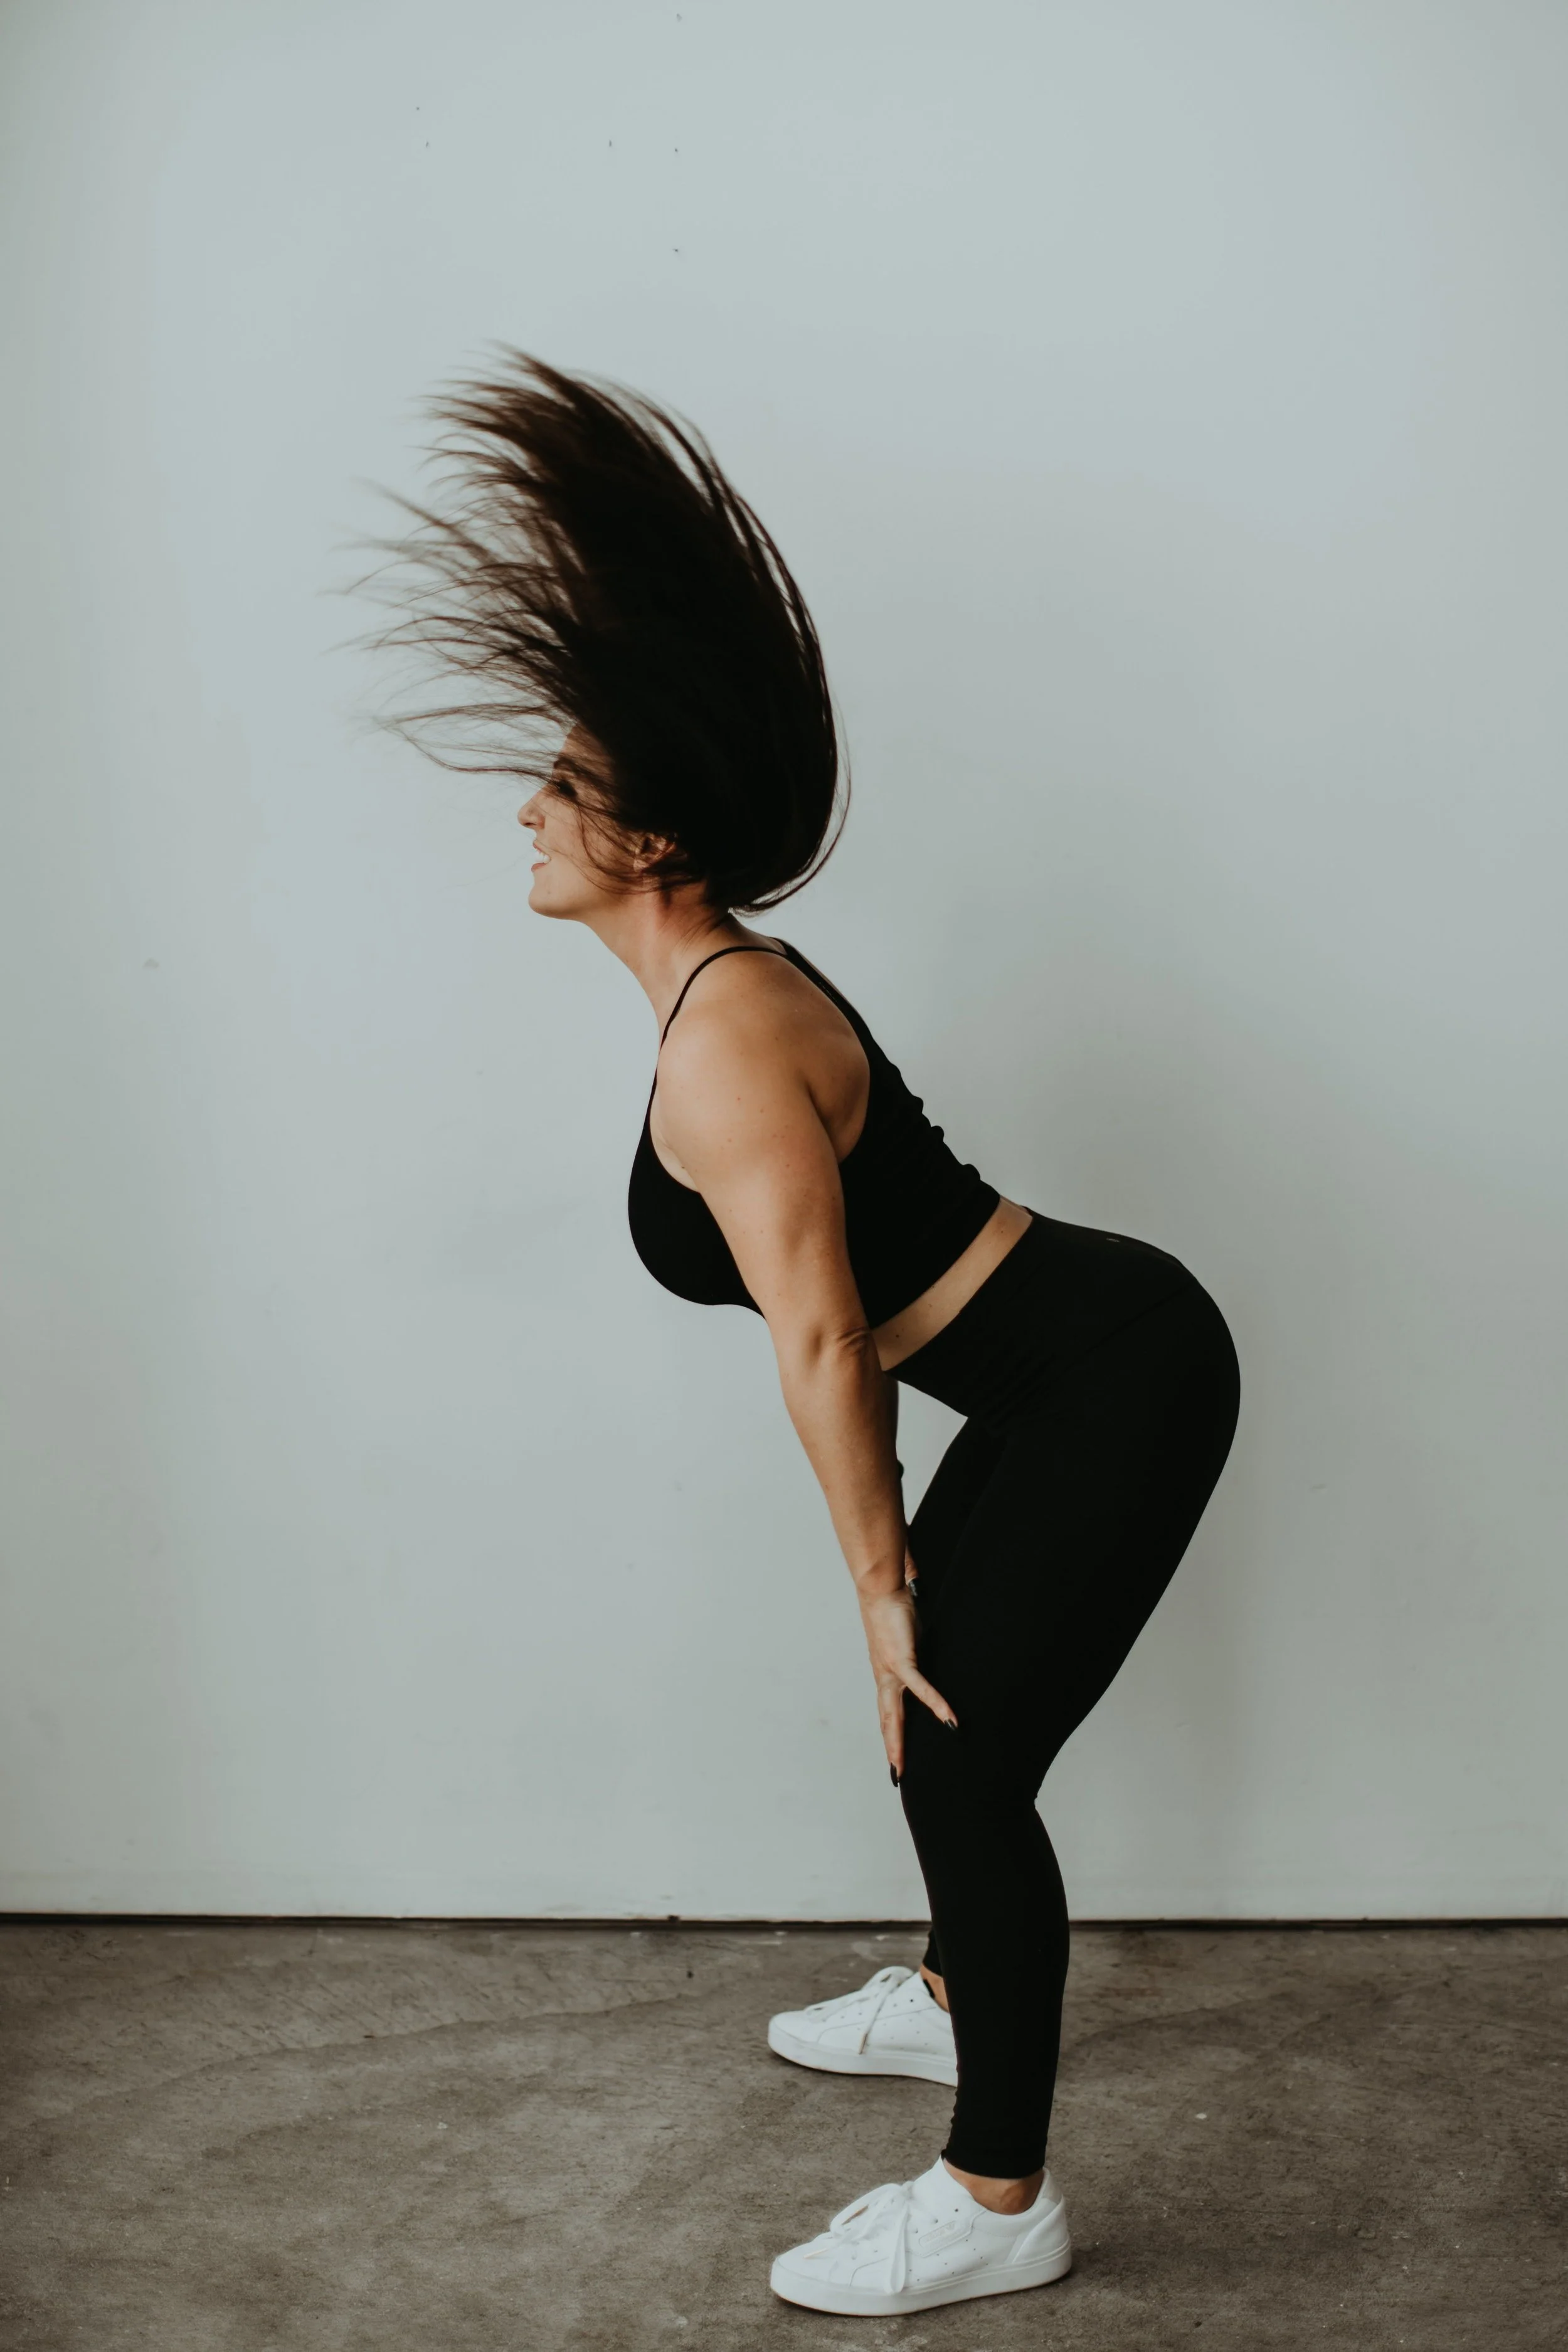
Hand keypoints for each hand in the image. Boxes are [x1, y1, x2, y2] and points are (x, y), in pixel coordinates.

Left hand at [859, 1583, 956, 1779]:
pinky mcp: (902, 1659)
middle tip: (896, 1777)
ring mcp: (890, 1670)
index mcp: (885, 1674)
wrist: (881, 1589)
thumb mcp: (909, 1640)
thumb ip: (917, 1654)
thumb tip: (928, 1659)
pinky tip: (949, 1721)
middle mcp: (884, 1677)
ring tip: (902, 1767)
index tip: (895, 1758)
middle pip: (888, 1721)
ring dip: (897, 1742)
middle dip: (891, 1749)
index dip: (892, 1736)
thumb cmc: (896, 1609)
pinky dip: (936, 1705)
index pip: (889, 1712)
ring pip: (894, 1715)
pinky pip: (921, 1689)